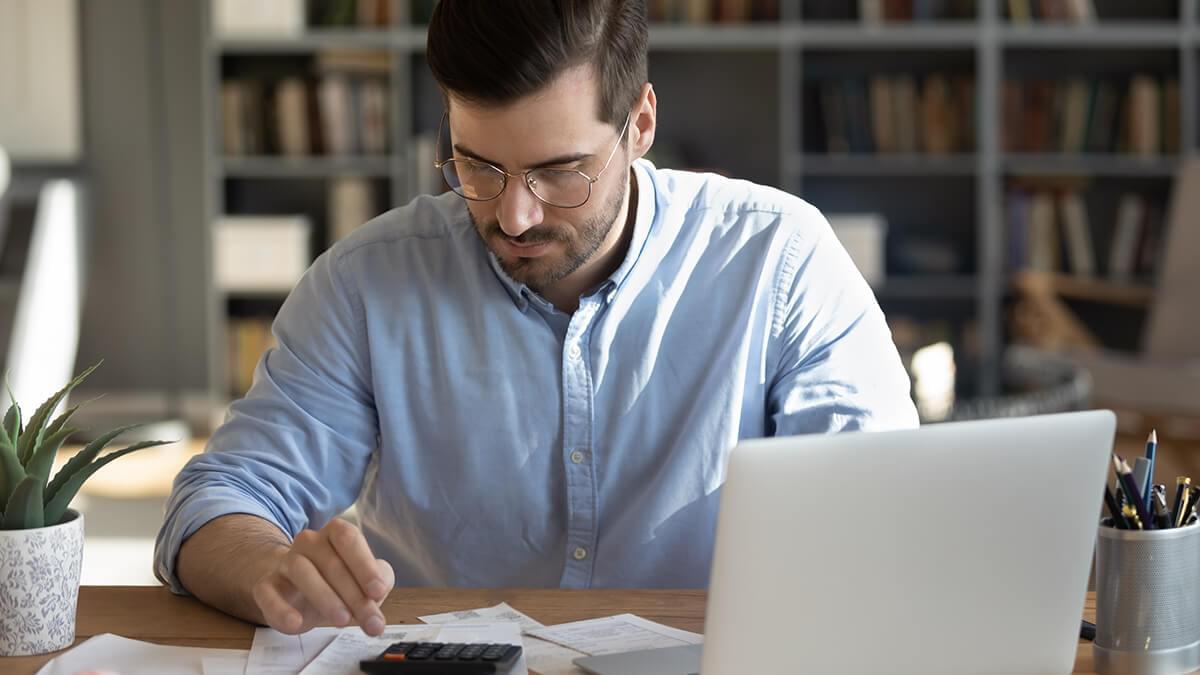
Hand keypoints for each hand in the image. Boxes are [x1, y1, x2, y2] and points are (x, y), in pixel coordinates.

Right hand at [251, 518, 394, 635]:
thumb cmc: (335, 582)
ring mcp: (285, 562)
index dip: (364, 564)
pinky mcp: (266, 586)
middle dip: (355, 596)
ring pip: (302, 571)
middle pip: (332, 563)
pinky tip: (296, 623)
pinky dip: (281, 609)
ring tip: (343, 620)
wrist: (292, 589)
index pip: (349, 539)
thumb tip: (381, 587)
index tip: (377, 591)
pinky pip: (268, 594)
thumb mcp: (363, 579)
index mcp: (335, 534)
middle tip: (371, 621)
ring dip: (325, 598)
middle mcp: (309, 542)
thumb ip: (380, 579)